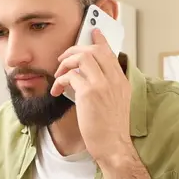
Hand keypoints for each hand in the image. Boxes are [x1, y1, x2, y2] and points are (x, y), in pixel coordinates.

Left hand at [50, 28, 131, 162]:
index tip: (93, 32)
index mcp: (121, 81)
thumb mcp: (116, 103)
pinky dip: (60, 80)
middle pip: (95, 50)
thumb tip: (88, 77)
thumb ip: (107, 87)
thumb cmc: (110, 129)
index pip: (111, 52)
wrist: (113, 146)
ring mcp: (102, 85)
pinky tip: (57, 90)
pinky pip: (71, 76)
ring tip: (58, 75)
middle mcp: (114, 79)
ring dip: (66, 64)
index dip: (100, 40)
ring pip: (82, 58)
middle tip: (64, 59)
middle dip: (75, 50)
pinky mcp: (89, 93)